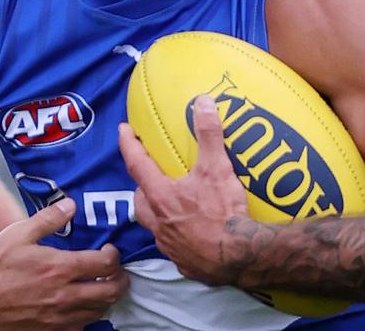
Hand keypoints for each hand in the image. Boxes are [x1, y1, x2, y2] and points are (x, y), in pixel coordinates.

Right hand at [0, 197, 126, 329]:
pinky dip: (87, 317)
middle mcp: (64, 295)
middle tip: (117, 272)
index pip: (105, 264)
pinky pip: (80, 327)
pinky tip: (80, 307)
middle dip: (120, 280)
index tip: (110, 250)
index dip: (114, 256)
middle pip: (110, 292)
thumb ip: (47, 220)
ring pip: (99, 312)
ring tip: (102, 287)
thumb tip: (69, 205)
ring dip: (106, 299)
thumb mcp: (16, 234)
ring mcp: (58, 318)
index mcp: (58, 268)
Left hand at [117, 95, 256, 286]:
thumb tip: (202, 102)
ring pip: (153, 225)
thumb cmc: (223, 213)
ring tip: (171, 202)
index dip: (128, 144)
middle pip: (140, 199)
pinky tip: (191, 231)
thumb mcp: (217, 169)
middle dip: (142, 185)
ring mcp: (169, 244)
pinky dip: (177, 235)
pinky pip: (174, 245)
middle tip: (151, 174)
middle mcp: (158, 222)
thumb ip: (208, 135)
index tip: (124, 130)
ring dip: (157, 212)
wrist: (240, 258)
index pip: (136, 164)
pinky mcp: (184, 262)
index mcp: (160, 196)